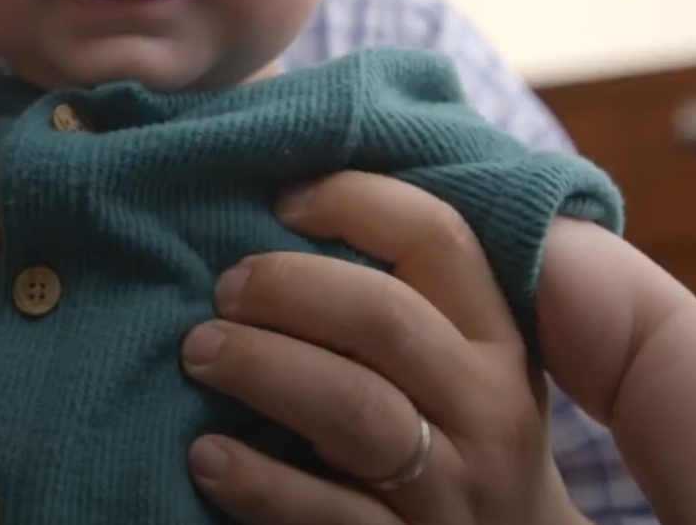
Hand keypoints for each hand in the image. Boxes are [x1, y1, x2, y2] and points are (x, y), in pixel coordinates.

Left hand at [181, 171, 588, 524]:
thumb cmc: (460, 439)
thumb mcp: (462, 366)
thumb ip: (405, 300)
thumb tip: (285, 202)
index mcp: (496, 341)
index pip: (439, 238)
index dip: (355, 201)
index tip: (283, 201)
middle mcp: (484, 409)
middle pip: (384, 319)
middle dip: (289, 288)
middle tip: (223, 289)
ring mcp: (450, 488)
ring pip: (355, 411)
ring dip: (263, 370)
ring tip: (199, 352)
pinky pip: (329, 513)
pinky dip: (260, 482)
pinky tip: (207, 455)